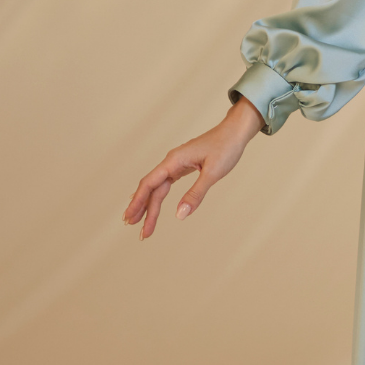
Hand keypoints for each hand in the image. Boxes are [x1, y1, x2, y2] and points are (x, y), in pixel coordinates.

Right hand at [123, 97, 263, 238]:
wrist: (235, 131)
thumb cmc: (226, 148)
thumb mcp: (213, 173)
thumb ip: (196, 194)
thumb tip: (180, 215)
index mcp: (174, 161)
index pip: (149, 184)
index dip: (138, 202)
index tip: (130, 218)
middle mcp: (171, 162)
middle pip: (151, 189)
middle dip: (143, 210)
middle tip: (140, 233)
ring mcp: (176, 164)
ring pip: (158, 188)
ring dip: (150, 206)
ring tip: (144, 225)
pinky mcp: (183, 167)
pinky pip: (166, 184)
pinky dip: (159, 196)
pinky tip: (152, 205)